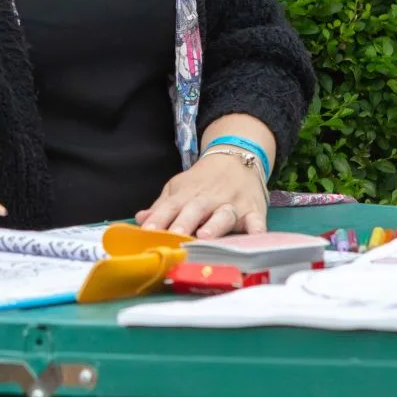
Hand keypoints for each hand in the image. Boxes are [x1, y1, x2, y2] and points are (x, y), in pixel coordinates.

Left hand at [138, 153, 267, 236]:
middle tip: (174, 236)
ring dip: (215, 225)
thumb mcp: (179, 188)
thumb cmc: (203, 182)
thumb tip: (140, 220)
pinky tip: (256, 237)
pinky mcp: (253, 210)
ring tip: (205, 236)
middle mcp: (208, 199)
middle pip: (195, 210)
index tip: (146, 233)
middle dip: (184, 223)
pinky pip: (256, 221)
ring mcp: (232, 204)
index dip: (158, 219)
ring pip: (223, 215)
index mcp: (186, 195)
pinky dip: (257, 229)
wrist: (236, 158)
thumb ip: (161, 207)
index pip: (169, 207)